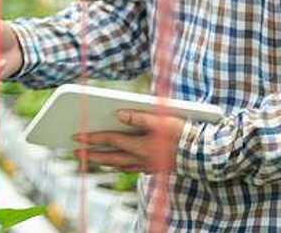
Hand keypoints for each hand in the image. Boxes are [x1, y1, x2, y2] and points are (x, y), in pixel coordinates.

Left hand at [72, 110, 186, 173]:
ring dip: (104, 162)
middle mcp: (142, 158)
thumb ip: (139, 116)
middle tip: (75, 153)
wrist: (206, 154)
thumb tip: (118, 112)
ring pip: (120, 166)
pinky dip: (121, 165)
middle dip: (91, 155)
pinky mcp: (156, 168)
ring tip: (92, 158)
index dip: (91, 138)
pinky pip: (132, 169)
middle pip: (110, 158)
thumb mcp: (162, 119)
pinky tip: (118, 162)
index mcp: (141, 145)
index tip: (76, 136)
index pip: (111, 140)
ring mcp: (148, 165)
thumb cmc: (185, 132)